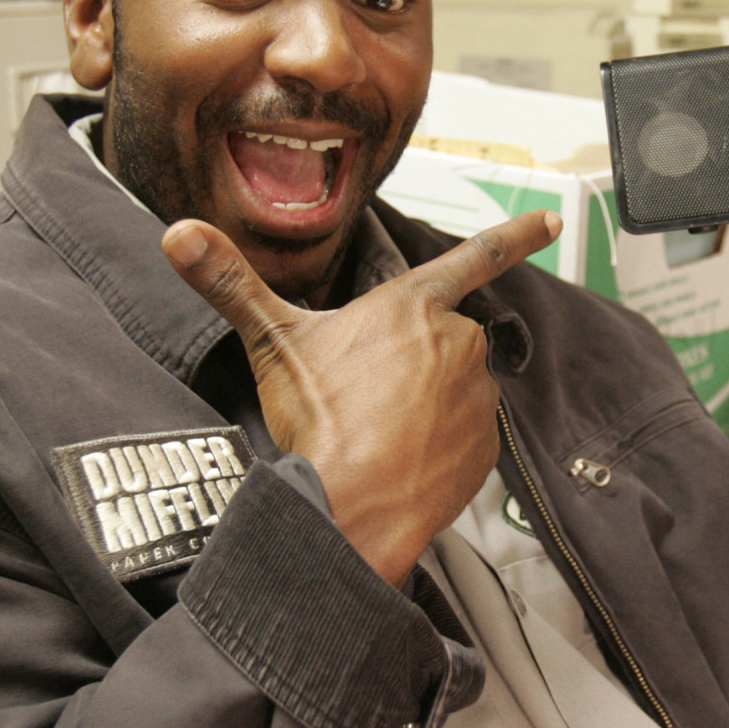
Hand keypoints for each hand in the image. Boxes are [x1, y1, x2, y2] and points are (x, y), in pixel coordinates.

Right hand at [163, 211, 560, 586]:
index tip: (551, 220)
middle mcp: (458, 343)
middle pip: (443, 338)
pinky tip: (401, 460)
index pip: (474, 257)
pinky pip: (465, 436)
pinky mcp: (487, 448)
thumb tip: (177, 234)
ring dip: (426, 403)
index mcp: (414, 306)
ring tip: (377, 431)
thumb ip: (228, 284)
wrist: (353, 507)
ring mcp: (478, 397)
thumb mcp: (271, 343)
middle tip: (364, 396)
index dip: (516, 236)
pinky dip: (439, 445)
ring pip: (455, 388)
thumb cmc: (320, 420)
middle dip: (412, 361)